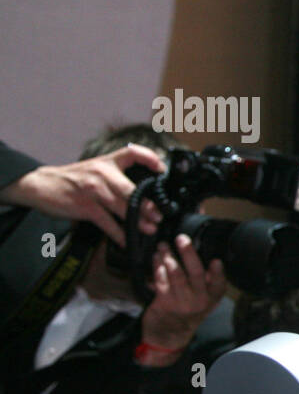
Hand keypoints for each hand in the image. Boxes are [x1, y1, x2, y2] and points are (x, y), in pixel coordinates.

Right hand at [0, 144, 164, 245]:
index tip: (162, 169)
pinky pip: (106, 222)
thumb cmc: (74, 179)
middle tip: (159, 215)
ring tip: (149, 229)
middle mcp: (102, 173)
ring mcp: (93, 190)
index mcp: (108, 162)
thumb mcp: (95, 170)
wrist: (41, 184)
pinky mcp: (85, 206)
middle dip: (147, 205)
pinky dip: (118, 234)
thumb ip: (117, 177)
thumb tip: (144, 193)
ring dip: (137, 220)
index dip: (150, 158)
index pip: (132, 152)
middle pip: (131, 189)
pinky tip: (126, 241)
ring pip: (121, 206)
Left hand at [138, 234, 226, 364]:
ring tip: (164, 245)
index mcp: (210, 299)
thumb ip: (207, 284)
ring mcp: (180, 301)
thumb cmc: (185, 313)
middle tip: (182, 238)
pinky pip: (161, 279)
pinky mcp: (164, 301)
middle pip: (195, 273)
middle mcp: (198, 301)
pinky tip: (156, 257)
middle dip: (188, 253)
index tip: (216, 261)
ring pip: (175, 273)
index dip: (218, 273)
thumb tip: (207, 260)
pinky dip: (157, 266)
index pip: (219, 285)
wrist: (168, 335)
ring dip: (168, 256)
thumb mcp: (203, 301)